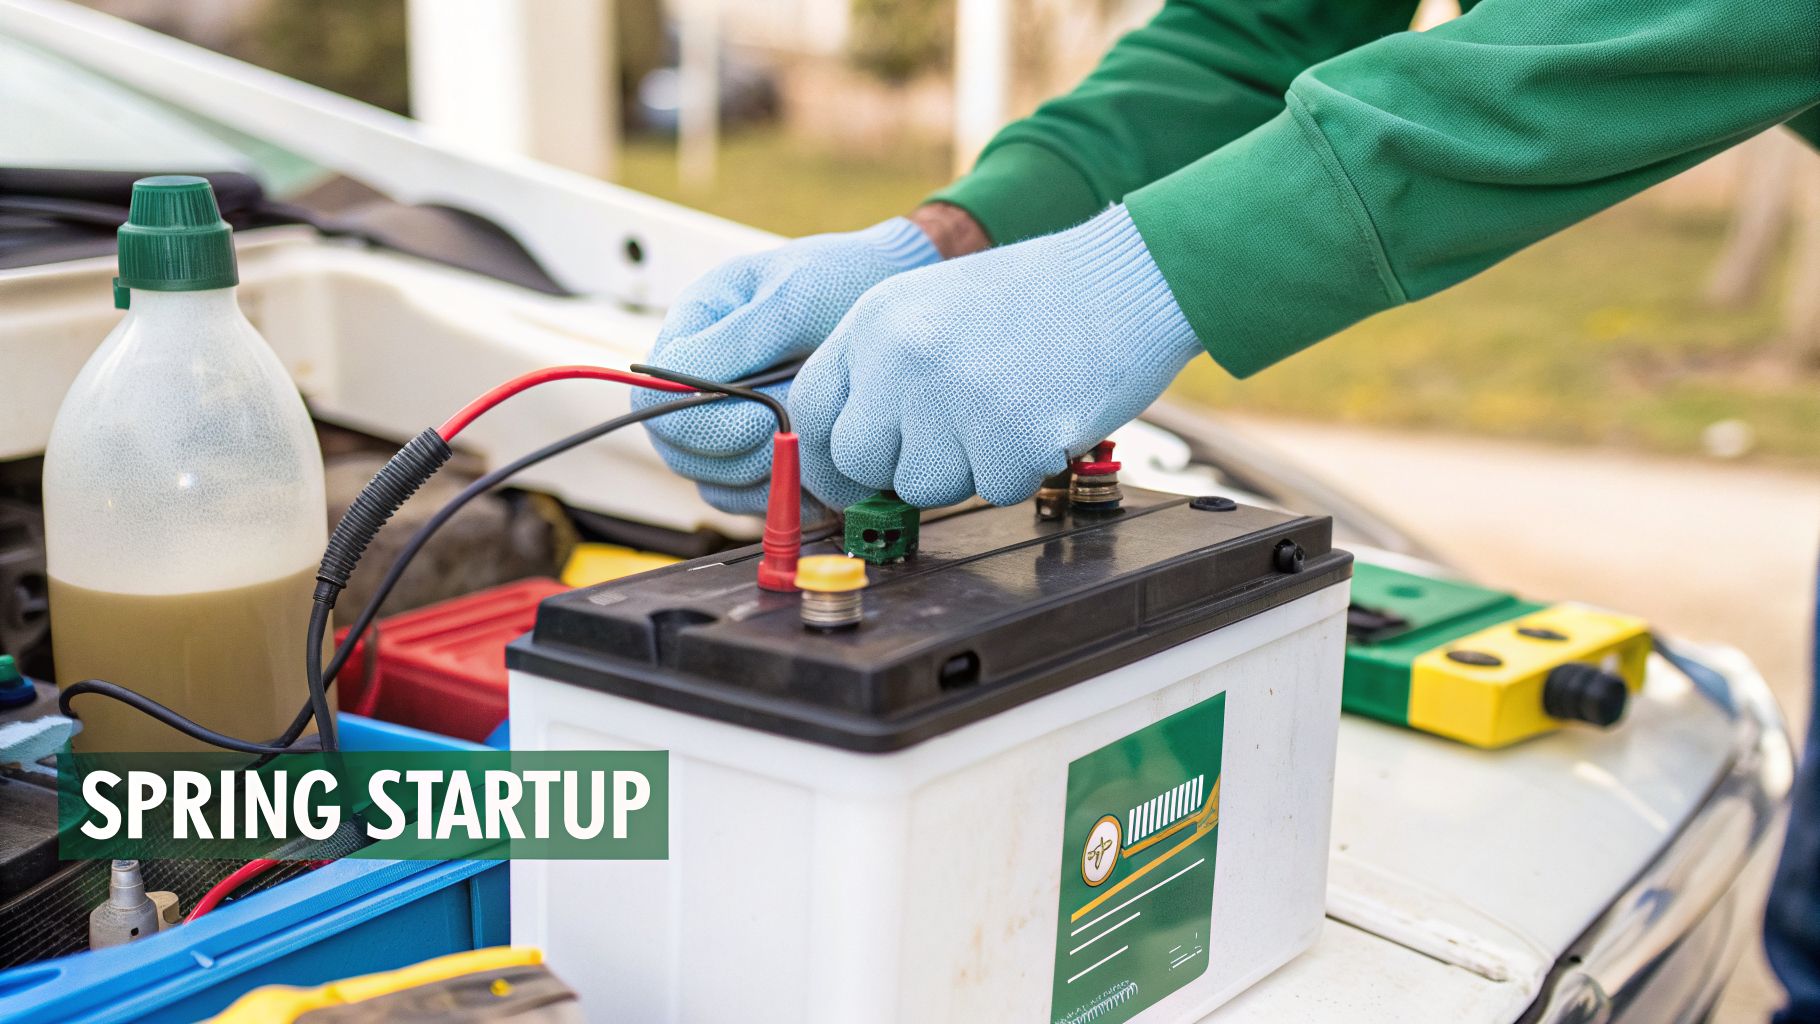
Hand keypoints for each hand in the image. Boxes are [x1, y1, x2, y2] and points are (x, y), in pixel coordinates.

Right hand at [637, 218, 938, 514]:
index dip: (696, 420)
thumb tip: (681, 375)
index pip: (652, 397)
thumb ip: (740, 338)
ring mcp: (728, 423)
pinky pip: (749, 498)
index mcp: (694, 331)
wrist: (897, 299)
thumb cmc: (843, 282)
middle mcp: (701, 381)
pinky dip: (780, 492)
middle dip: (735, 452)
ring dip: (762, 473)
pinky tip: (818, 466)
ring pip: (713, 481)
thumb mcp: (794, 295)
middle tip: (794, 433)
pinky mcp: (760, 456)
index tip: (755, 418)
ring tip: (815, 440)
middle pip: (678, 449)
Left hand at [789, 205, 1201, 508]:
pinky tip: (1041, 416)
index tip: (853, 473)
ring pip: (923, 488)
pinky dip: (1019, 469)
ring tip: (1006, 410)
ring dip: (965, 468)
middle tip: (952, 435)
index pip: (810, 411)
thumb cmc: (1036, 299)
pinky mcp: (1008, 440)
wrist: (1124, 280)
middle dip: (900, 465)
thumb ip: (879, 370)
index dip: (828, 454)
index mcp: (875, 321)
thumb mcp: (930, 306)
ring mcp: (953, 399)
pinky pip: (992, 491)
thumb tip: (847, 454)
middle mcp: (901, 358)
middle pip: (859, 463)